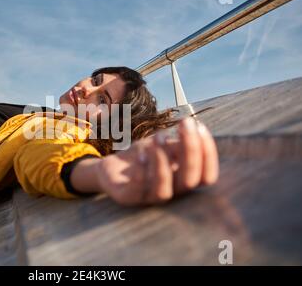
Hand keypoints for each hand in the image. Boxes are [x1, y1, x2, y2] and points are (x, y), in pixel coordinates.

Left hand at [95, 118, 218, 205]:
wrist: (113, 166)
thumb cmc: (144, 155)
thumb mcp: (164, 145)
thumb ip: (180, 144)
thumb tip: (195, 128)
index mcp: (183, 181)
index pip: (207, 177)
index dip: (208, 154)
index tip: (199, 125)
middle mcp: (171, 193)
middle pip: (189, 182)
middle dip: (190, 150)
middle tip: (184, 123)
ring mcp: (148, 198)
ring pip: (164, 191)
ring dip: (163, 160)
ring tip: (158, 137)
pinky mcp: (127, 198)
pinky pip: (137, 190)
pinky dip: (142, 171)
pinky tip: (142, 152)